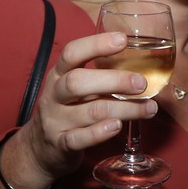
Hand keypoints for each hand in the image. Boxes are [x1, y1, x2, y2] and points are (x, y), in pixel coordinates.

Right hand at [0, 31, 157, 188]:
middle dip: (114, 80)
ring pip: (89, 112)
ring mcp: (55, 121)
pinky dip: (100, 133)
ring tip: (148, 108)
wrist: (39, 149)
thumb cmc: (67, 111)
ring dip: (123, 109)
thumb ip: (99, 77)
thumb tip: (142, 66)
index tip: (123, 39)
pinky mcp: (60, 145)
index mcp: (59, 75)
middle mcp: (54, 95)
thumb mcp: (75, 89)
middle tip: (142, 83)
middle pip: (77, 82)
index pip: (72, 53)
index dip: (96, 44)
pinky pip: (79, 139)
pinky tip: (118, 127)